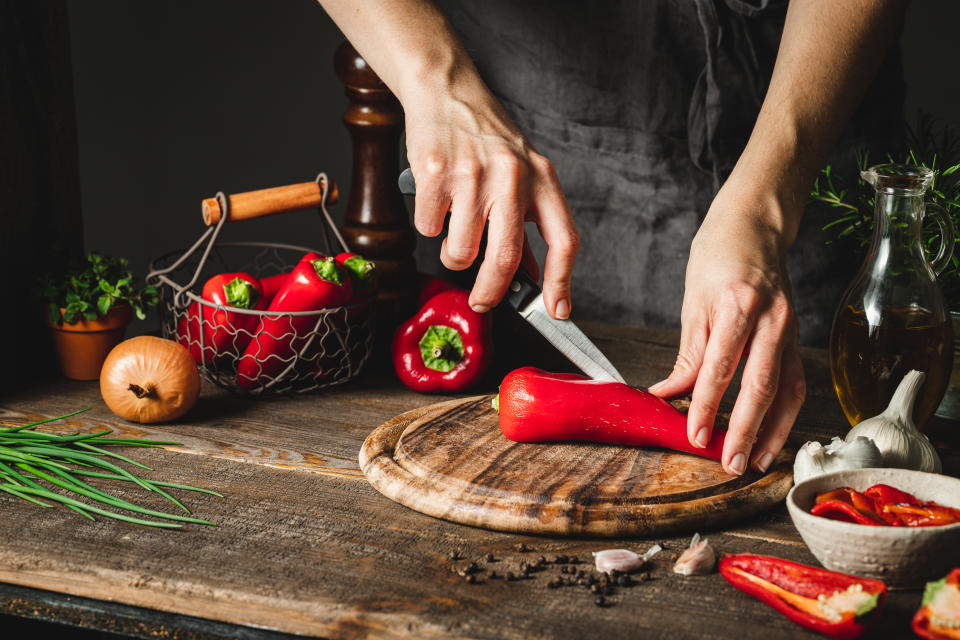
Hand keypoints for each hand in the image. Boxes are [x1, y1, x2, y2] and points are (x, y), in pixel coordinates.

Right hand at [403, 85, 578, 318]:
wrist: (447, 91)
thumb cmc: (486, 138)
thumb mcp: (521, 175)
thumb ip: (526, 224)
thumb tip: (531, 277)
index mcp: (542, 179)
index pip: (564, 240)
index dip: (562, 281)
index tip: (557, 310)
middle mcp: (512, 177)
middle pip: (505, 258)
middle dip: (491, 291)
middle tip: (482, 302)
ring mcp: (473, 175)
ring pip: (460, 251)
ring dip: (453, 255)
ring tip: (455, 229)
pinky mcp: (435, 173)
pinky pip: (429, 228)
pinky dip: (429, 225)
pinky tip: (436, 200)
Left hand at [648, 191, 805, 475]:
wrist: (754, 227)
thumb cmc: (717, 257)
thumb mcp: (693, 302)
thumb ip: (688, 354)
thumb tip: (669, 393)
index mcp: (737, 305)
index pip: (720, 368)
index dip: (706, 406)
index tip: (694, 435)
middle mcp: (771, 319)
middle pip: (760, 385)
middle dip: (745, 430)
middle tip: (731, 463)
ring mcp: (789, 328)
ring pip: (787, 389)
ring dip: (773, 430)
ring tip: (757, 461)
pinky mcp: (796, 335)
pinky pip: (795, 380)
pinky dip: (785, 411)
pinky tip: (773, 433)